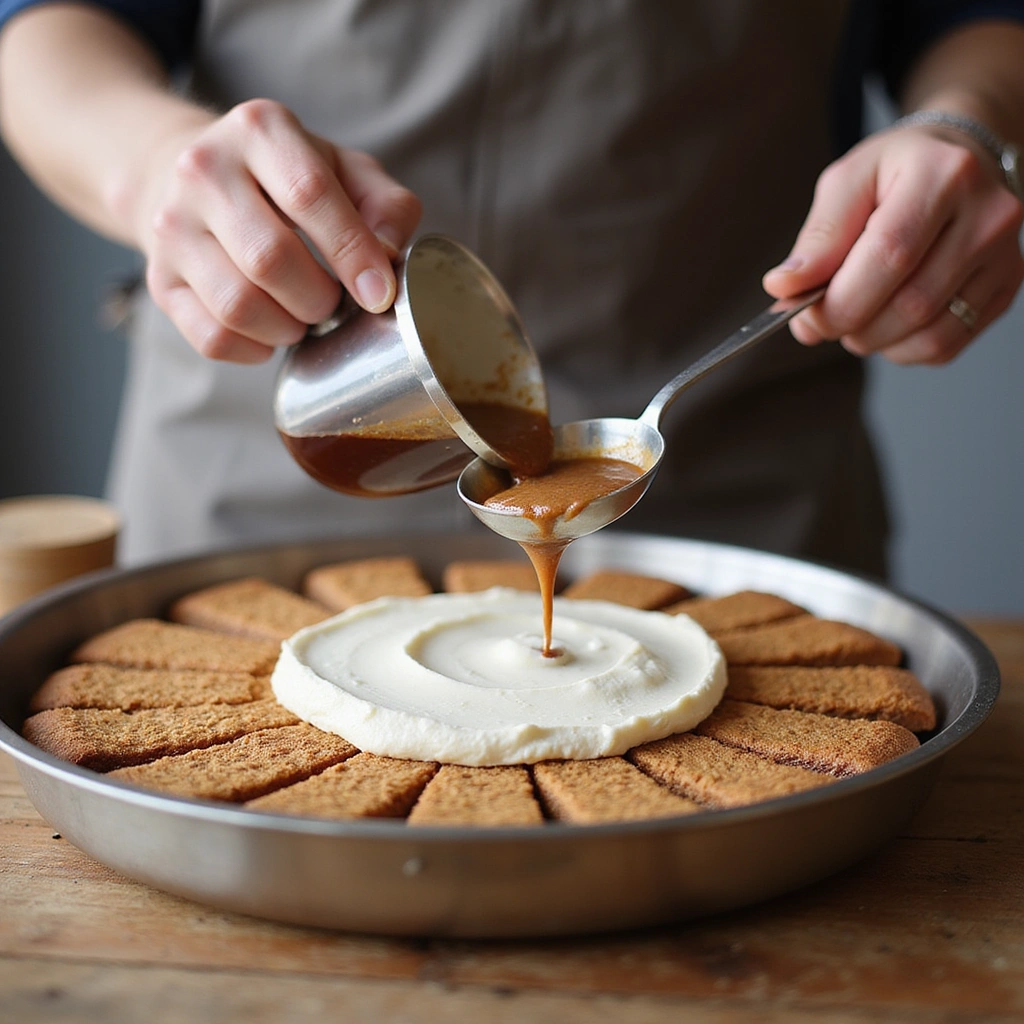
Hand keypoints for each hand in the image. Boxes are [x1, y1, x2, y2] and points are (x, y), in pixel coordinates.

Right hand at [137, 98, 421, 362]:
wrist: (194, 178)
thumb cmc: (287, 180)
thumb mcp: (346, 171)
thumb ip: (386, 206)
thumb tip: (388, 255)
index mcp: (260, 130)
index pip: (309, 194)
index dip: (352, 253)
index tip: (379, 294)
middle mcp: (203, 170)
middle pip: (269, 259)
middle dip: (319, 298)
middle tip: (334, 303)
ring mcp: (172, 225)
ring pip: (238, 305)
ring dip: (288, 328)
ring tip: (303, 316)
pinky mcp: (159, 278)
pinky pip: (213, 337)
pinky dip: (255, 349)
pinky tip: (271, 332)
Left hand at [763, 122, 1023, 364]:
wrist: (956, 161)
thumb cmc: (895, 172)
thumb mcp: (846, 183)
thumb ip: (817, 238)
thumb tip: (784, 287)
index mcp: (943, 175)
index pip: (888, 257)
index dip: (839, 301)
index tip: (805, 316)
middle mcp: (988, 215)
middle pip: (911, 303)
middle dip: (851, 325)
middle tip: (823, 320)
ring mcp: (1004, 255)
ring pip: (929, 333)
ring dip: (874, 341)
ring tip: (854, 317)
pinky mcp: (1005, 287)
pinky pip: (945, 345)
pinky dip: (902, 349)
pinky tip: (886, 323)